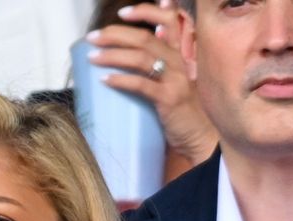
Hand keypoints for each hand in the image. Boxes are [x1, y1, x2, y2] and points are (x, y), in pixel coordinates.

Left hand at [86, 0, 216, 166]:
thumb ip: (163, 62)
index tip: (122, 13)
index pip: (168, 21)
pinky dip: (122, 81)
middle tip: (92, 37)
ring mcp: (174, 80)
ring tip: (93, 57)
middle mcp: (178, 62)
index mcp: (179, 54)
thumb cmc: (182, 111)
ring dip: (113, 55)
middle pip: (144, 38)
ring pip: (141, 58)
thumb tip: (149, 41)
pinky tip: (105, 80)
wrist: (200, 137)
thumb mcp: (173, 82)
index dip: (146, 11)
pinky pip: (141, 85)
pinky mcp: (168, 99)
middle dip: (115, 34)